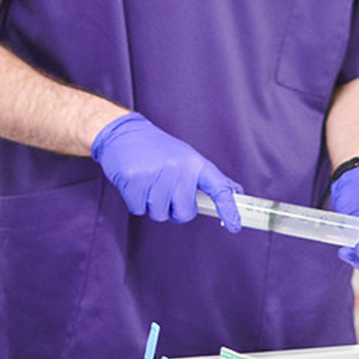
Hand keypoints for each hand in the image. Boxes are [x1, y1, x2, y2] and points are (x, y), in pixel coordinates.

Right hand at [91, 112, 240, 227]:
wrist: (123, 133)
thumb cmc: (156, 149)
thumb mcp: (186, 157)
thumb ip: (208, 178)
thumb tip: (235, 191)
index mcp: (194, 163)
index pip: (218, 188)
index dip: (228, 208)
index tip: (234, 225)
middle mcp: (179, 168)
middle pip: (184, 213)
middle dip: (174, 209)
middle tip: (165, 190)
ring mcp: (156, 174)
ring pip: (160, 214)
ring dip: (152, 205)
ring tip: (149, 182)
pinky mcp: (135, 181)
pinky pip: (139, 210)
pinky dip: (136, 202)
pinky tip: (135, 183)